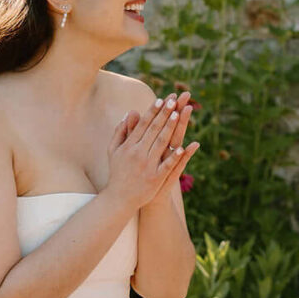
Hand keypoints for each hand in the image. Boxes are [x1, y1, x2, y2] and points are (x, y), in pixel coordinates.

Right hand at [107, 94, 197, 212]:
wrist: (119, 198)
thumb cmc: (118, 171)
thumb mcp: (114, 150)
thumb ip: (121, 131)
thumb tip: (131, 112)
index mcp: (129, 146)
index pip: (143, 125)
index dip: (153, 111)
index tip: (162, 99)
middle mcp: (137, 153)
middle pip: (154, 130)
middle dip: (164, 113)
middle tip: (174, 100)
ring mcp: (147, 166)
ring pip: (161, 143)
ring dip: (170, 128)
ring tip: (178, 114)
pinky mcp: (155, 179)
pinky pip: (167, 166)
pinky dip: (174, 157)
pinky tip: (184, 147)